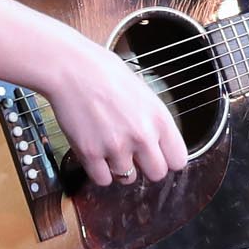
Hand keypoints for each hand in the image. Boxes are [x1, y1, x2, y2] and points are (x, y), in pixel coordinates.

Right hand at [38, 30, 188, 186]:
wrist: (70, 68)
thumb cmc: (103, 72)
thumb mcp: (143, 92)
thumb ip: (153, 120)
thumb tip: (157, 142)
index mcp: (159, 118)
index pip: (178, 160)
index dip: (167, 158)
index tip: (158, 155)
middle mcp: (142, 136)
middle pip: (157, 174)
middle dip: (145, 166)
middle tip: (133, 154)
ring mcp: (116, 147)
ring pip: (127, 178)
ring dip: (119, 167)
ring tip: (109, 147)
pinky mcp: (90, 153)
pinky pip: (102, 180)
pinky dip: (99, 171)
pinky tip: (96, 153)